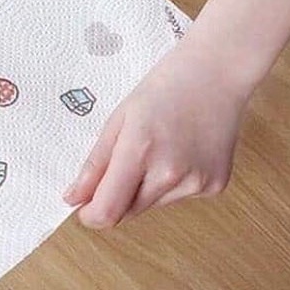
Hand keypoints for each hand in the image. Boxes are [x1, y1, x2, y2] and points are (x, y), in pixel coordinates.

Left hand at [64, 40, 251, 227]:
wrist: (216, 74)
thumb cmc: (163, 89)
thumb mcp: (118, 119)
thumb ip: (95, 164)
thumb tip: (73, 198)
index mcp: (140, 151)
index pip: (109, 211)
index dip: (91, 215)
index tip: (84, 205)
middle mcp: (170, 174)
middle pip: (128, 212)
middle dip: (116, 196)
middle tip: (125, 160)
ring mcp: (196, 183)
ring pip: (152, 206)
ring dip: (143, 189)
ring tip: (157, 149)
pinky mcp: (214, 186)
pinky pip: (177, 198)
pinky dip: (170, 184)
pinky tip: (180, 152)